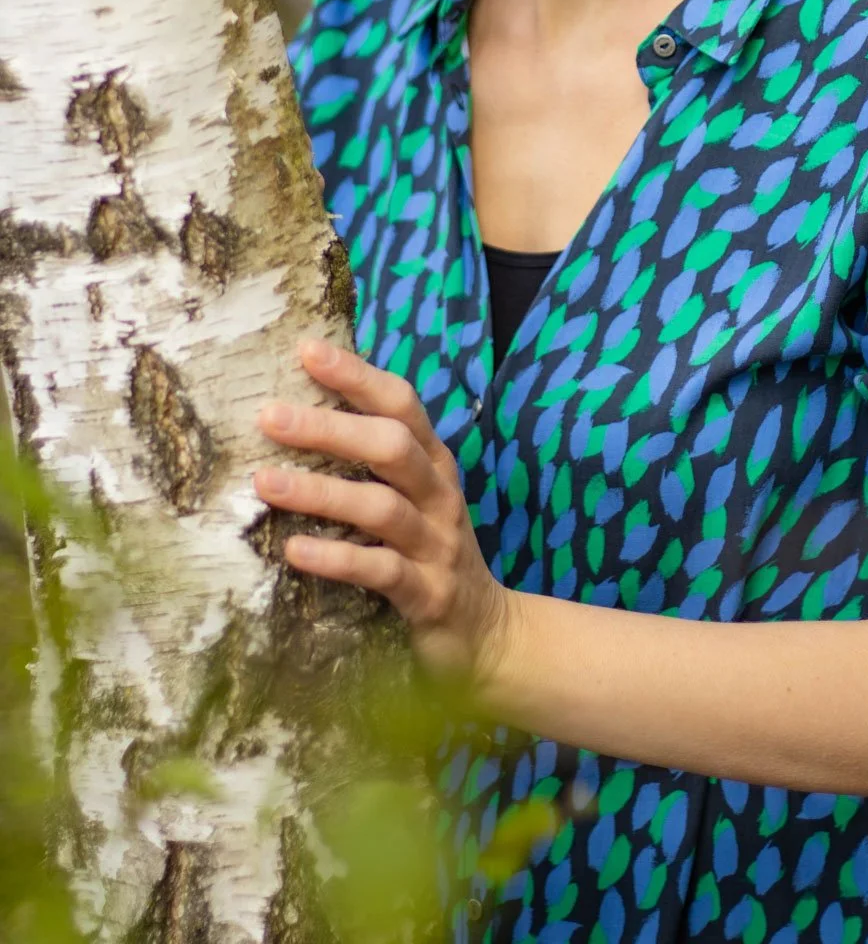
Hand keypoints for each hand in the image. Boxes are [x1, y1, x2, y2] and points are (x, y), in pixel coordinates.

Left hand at [254, 339, 514, 691]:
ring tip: (265, 482)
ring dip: (321, 491)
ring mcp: (437, 544)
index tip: (306, 350)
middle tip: (269, 416)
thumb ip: (374, 460)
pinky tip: (295, 550)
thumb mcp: (412, 497)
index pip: (400, 403)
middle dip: (329, 427)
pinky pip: (381, 570)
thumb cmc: (429, 551)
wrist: (486, 633)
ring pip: (381, 507)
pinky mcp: (429, 594)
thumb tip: (299, 414)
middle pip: (390, 446)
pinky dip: (337, 557)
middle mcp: (439, 494)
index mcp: (433, 462)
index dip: (356, 375)